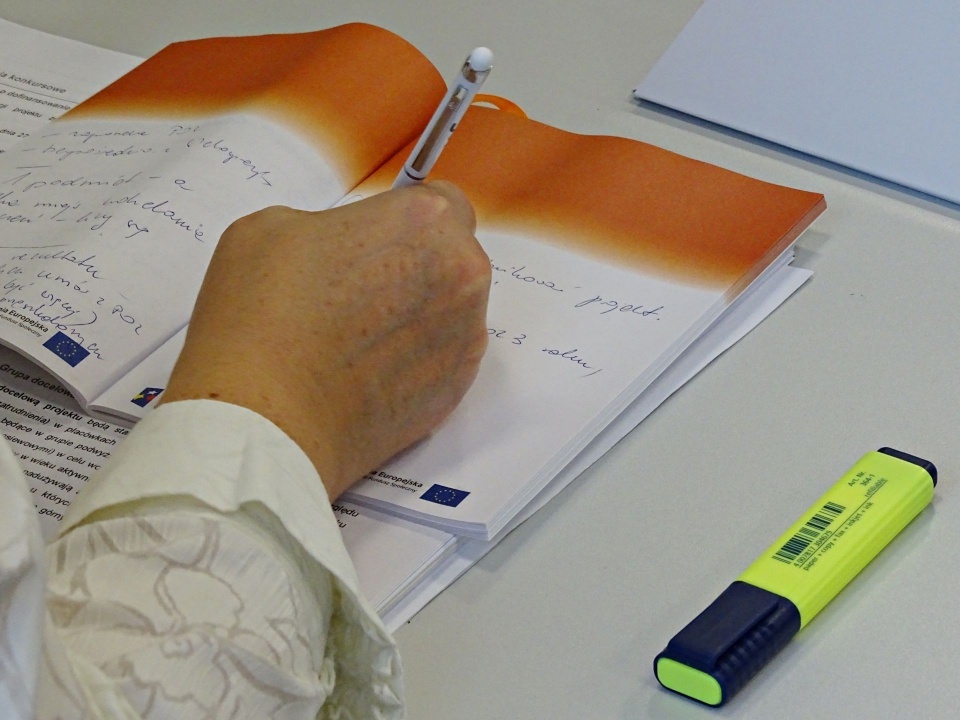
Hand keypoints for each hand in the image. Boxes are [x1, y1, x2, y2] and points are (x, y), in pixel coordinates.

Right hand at [160, 181, 490, 498]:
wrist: (264, 420)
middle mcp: (461, 274)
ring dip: (419, 313)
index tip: (382, 239)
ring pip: (452, 310)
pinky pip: (444, 358)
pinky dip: (418, 359)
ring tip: (358, 337)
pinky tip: (369, 371)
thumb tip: (347, 243)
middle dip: (416, 266)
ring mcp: (464, 336)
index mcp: (424, 221)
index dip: (408, 221)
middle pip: (453, 257)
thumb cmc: (260, 318)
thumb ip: (334, 223)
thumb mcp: (274, 227)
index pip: (443, 204)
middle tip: (360, 290)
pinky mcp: (457, 388)